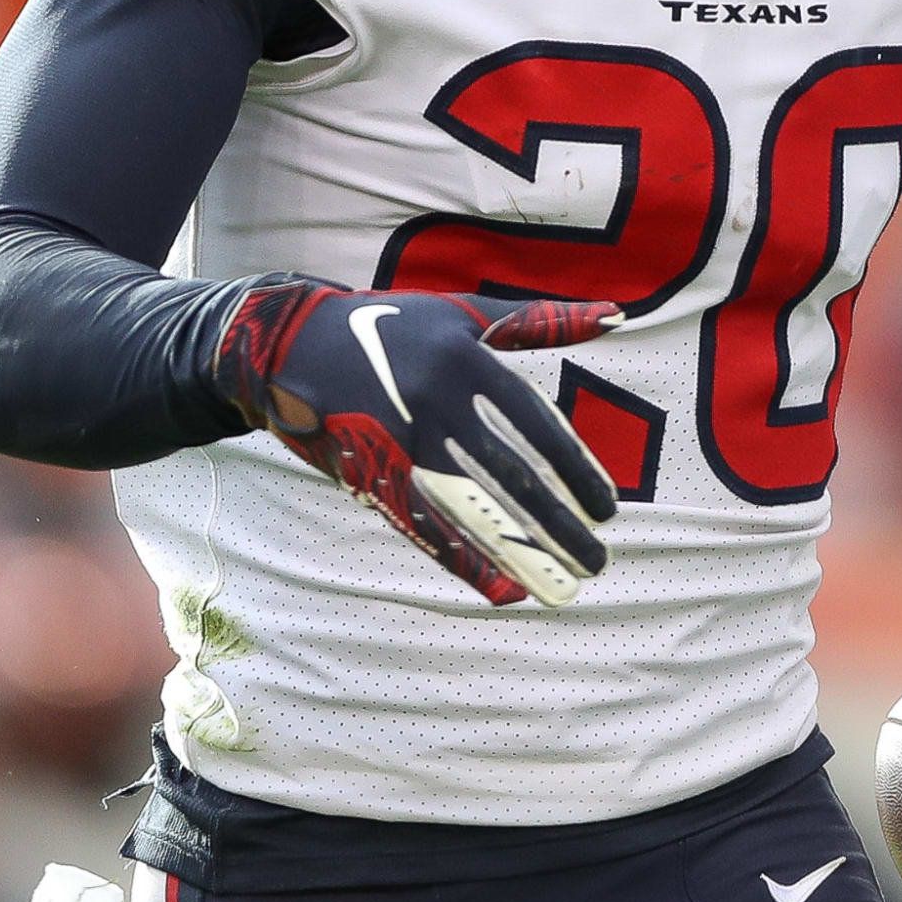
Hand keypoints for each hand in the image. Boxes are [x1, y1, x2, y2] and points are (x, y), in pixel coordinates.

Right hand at [214, 281, 622, 604]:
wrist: (286, 345)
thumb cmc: (390, 324)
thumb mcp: (462, 314)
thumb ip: (538, 321)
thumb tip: (616, 315)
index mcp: (464, 360)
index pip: (534, 425)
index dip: (575, 470)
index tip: (608, 510)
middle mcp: (434, 402)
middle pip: (509, 475)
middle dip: (558, 524)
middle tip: (599, 560)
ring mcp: (397, 442)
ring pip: (469, 508)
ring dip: (520, 552)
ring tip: (563, 586)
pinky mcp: (367, 473)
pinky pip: (423, 525)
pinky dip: (462, 559)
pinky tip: (501, 588)